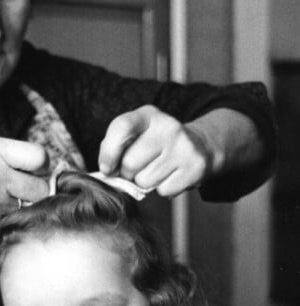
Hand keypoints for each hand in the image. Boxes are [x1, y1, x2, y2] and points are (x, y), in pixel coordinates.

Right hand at [0, 136, 49, 234]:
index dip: (41, 165)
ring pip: (24, 206)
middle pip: (42, 188)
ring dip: (14, 203)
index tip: (34, 168)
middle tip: (20, 186)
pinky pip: (5, 219)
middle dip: (34, 188)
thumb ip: (6, 152)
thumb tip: (38, 164)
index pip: (41, 158)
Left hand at [98, 105, 212, 196]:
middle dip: (127, 173)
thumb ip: (116, 145)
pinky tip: (170, 177)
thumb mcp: (136, 133)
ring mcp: (183, 146)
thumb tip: (107, 171)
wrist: (198, 146)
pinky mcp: (195, 166)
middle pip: (130, 163)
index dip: (109, 151)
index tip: (107, 168)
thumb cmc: (155, 143)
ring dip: (145, 183)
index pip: (122, 127)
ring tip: (157, 170)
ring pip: (145, 181)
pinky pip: (164, 190)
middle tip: (138, 168)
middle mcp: (168, 126)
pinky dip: (163, 190)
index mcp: (148, 115)